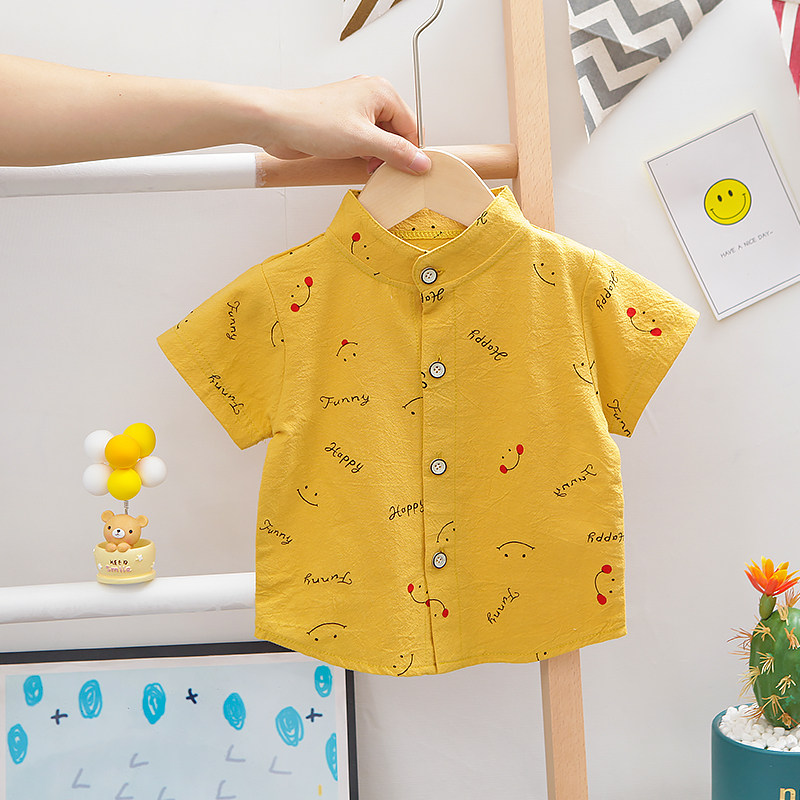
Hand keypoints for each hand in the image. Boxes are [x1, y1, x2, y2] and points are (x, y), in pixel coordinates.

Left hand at [252, 75, 431, 174]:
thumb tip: (421, 162)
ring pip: (380, 140)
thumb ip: (396, 152)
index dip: (411, 152)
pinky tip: (356, 165)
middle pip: (396, 133)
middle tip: (384, 172)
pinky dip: (364, 156)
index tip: (410, 172)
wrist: (276, 123)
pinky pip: (363, 143)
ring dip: (376, 158)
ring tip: (367, 168)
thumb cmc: (312, 120)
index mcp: (381, 91)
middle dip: (391, 155)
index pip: (411, 125)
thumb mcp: (363, 141)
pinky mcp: (342, 125)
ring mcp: (355, 111)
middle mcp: (370, 97)